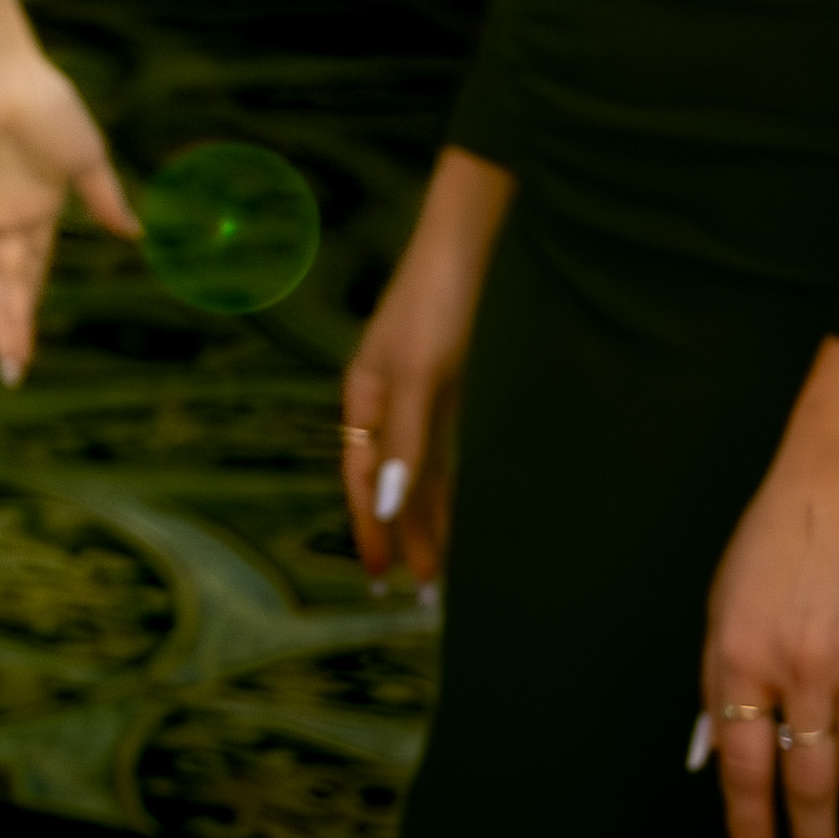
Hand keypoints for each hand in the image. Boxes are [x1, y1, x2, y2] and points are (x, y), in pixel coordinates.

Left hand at [0, 42, 129, 381]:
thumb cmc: (47, 105)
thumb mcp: (86, 157)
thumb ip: (104, 199)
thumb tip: (136, 236)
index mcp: (39, 210)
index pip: (32, 275)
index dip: (30, 313)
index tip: (30, 353)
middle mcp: (5, 217)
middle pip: (6, 284)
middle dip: (10, 327)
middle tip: (13, 373)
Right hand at [338, 146, 505, 590]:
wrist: (472, 242)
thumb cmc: (438, 302)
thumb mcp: (421, 373)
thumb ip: (406, 440)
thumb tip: (390, 505)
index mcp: (366, 398)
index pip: (365, 479)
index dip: (373, 529)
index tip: (382, 580)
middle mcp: (388, 402)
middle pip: (393, 481)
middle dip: (405, 535)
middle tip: (422, 595)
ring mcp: (422, 394)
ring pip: (422, 471)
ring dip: (430, 518)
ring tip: (441, 570)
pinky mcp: (454, 386)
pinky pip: (446, 452)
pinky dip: (449, 486)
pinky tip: (458, 512)